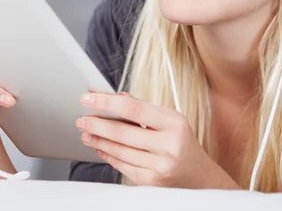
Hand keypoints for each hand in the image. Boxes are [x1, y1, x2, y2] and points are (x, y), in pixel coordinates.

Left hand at [76, 92, 240, 188]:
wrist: (199, 178)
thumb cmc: (182, 142)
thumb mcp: (171, 121)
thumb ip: (144, 109)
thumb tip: (118, 97)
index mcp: (174, 122)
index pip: (134, 108)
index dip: (107, 102)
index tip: (88, 98)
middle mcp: (169, 144)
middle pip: (123, 132)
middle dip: (97, 124)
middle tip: (81, 118)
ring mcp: (160, 166)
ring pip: (120, 151)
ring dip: (99, 141)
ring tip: (86, 133)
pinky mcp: (151, 183)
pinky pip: (123, 166)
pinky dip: (109, 156)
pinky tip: (100, 148)